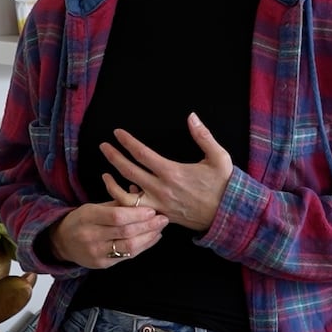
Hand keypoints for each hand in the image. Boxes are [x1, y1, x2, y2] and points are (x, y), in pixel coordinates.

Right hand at [48, 200, 166, 269]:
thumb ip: (116, 203)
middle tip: (163, 219)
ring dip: (148, 238)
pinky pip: (127, 256)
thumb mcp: (93, 206)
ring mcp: (96, 253)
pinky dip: (143, 247)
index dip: (136, 214)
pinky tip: (152, 238)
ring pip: (128, 247)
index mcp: (87, 217)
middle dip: (147, 226)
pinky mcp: (102, 264)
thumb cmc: (81, 220)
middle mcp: (90, 236)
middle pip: (125, 232)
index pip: (116, 216)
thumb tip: (139, 193)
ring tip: (160, 229)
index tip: (152, 210)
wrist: (62, 242)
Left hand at [100, 112, 233, 231]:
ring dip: (112, 185)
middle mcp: (161, 189)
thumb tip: (191, 116)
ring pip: (126, 197)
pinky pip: (135, 211)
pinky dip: (126, 202)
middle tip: (103, 146)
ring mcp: (159, 205)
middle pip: (128, 171)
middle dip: (113, 157)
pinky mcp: (160, 215)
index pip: (141, 154)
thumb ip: (203, 136)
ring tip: (105, 174)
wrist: (228, 215)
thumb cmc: (223, 185)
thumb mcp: (219, 157)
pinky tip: (124, 190)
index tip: (117, 133)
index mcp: (172, 172)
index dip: (127, 142)